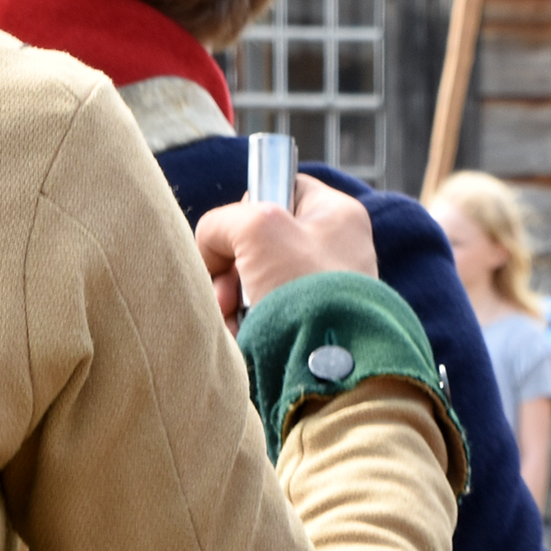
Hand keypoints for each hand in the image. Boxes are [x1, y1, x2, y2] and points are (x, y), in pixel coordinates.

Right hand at [195, 175, 378, 330]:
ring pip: (255, 280)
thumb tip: (213, 252)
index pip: (278, 188)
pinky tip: (242, 335)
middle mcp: (337, 248)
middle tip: (226, 290)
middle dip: (230, 267)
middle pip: (259, 241)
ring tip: (231, 317)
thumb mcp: (255, 229)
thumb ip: (223, 222)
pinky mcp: (313, 323)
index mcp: (336, 215)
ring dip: (231, 298)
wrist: (329, 363)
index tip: (240, 232)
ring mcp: (326, 289)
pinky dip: (245, 323)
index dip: (246, 207)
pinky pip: (266, 313)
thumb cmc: (304, 287)